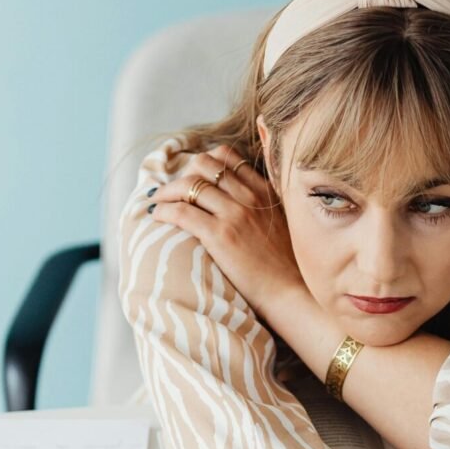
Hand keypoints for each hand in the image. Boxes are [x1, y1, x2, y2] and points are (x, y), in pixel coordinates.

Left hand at [149, 144, 303, 321]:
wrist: (292, 291)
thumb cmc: (288, 267)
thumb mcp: (282, 225)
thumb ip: (264, 208)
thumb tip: (241, 208)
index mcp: (264, 192)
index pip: (228, 157)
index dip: (204, 163)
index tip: (193, 177)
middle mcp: (249, 197)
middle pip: (204, 164)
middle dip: (183, 173)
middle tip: (172, 191)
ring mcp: (235, 214)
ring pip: (189, 184)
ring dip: (167, 191)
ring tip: (158, 202)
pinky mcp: (220, 235)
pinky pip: (182, 212)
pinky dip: (164, 210)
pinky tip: (157, 216)